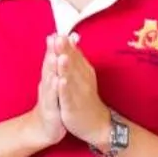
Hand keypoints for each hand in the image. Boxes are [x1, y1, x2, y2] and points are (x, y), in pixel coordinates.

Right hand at [25, 45, 65, 150]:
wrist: (44, 128)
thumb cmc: (52, 104)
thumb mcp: (54, 84)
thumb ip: (55, 68)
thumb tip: (58, 51)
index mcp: (49, 77)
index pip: (52, 58)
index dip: (54, 46)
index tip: (58, 31)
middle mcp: (46, 84)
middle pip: (49, 65)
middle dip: (52, 51)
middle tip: (55, 37)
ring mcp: (47, 96)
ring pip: (49, 79)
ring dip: (53, 66)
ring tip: (57, 55)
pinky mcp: (50, 108)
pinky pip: (52, 97)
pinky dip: (55, 88)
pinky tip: (58, 80)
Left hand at [51, 33, 109, 149]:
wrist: (98, 124)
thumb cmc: (87, 98)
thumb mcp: (84, 75)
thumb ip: (77, 57)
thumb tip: (71, 37)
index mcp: (84, 72)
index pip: (74, 56)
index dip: (67, 45)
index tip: (59, 32)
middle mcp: (82, 80)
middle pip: (72, 64)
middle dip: (65, 51)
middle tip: (59, 38)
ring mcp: (78, 93)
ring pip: (71, 78)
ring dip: (66, 67)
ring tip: (61, 56)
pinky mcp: (73, 107)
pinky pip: (68, 97)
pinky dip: (65, 89)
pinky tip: (62, 81)